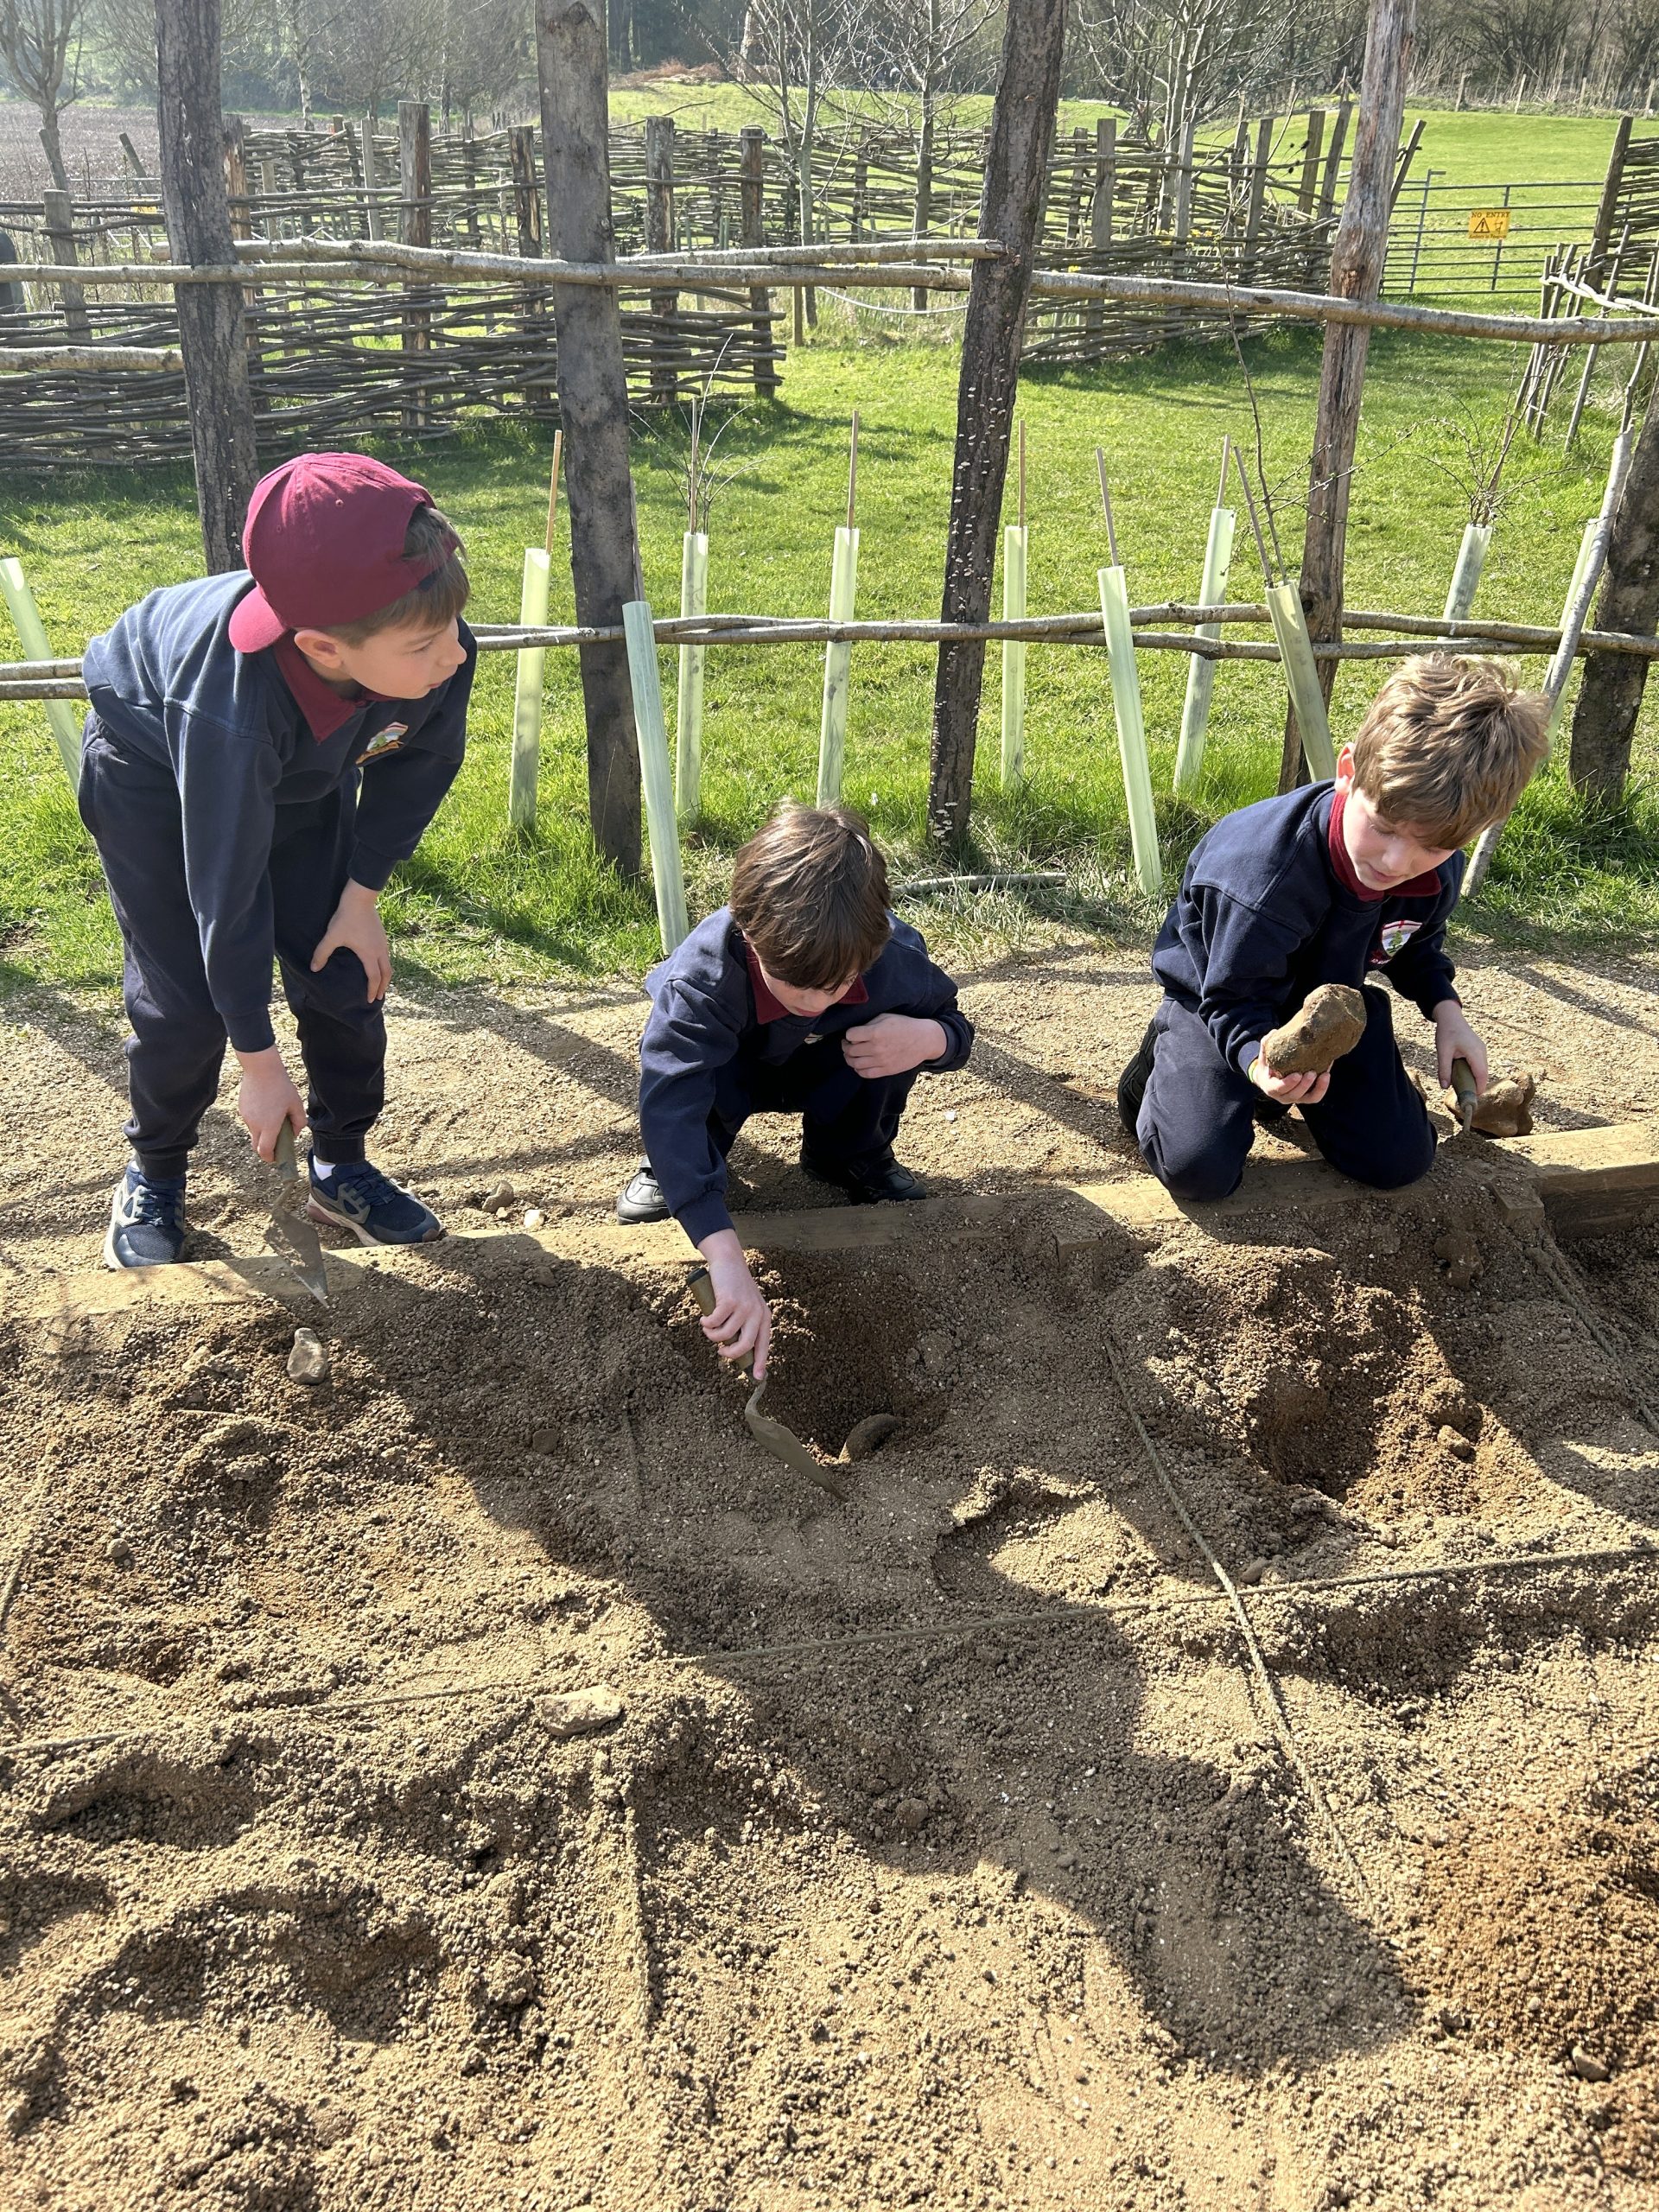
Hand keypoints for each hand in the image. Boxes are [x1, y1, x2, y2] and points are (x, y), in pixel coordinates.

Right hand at [236, 1046, 305, 1161]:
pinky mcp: (242, 1109)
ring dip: (262, 1133)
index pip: (265, 1151)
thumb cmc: (281, 1086)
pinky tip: (266, 1108)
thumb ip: (299, 1122)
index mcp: (269, 1126)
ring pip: (254, 1132)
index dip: (270, 1158)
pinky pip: (250, 1121)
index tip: (276, 1157)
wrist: (261, 1069)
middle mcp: (255, 1124)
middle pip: (257, 1146)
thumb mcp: (296, 1104)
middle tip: (277, 1143)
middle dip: (266, 1149)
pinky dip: (258, 1121)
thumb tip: (295, 1133)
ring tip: (274, 1119)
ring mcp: (246, 1117)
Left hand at [311, 880, 390, 1000]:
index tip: (369, 999)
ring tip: (381, 983)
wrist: (360, 899)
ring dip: (385, 976)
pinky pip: (386, 956)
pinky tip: (378, 964)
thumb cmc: (346, 918)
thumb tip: (314, 968)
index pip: (374, 978)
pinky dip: (384, 965)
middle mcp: (380, 951)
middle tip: (378, 996)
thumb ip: (322, 953)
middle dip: (383, 987)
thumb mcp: (332, 936)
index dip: (371, 990)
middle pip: (387, 974)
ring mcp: (383, 943)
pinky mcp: (382, 936)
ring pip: (388, 964)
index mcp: (369, 954)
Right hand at [697, 1230, 772, 1377]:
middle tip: (720, 1351)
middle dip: (730, 1353)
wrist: (729, 1262)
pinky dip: (707, 1324)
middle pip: (745, 1345)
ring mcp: (744, 1307)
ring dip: (712, 1335)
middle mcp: (757, 1313)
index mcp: (763, 1316)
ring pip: (725, 1335)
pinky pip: (715, 1322)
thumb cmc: (735, 1287)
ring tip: (707, 1328)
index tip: (757, 1377)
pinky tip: (704, 1319)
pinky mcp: (729, 1301)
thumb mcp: (746, 1305)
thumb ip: (743, 1323)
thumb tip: (733, 1347)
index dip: (761, 1362)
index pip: (763, 1344)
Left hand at [841, 1013, 947, 1079]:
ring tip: (852, 1054)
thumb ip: (869, 1023)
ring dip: (849, 1058)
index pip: (850, 1035)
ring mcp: (881, 1061)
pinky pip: (865, 1074)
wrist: (924, 1040)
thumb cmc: (905, 1025)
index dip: (849, 1033)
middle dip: (846, 1046)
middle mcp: (876, 1048)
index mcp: (875, 1032)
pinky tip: (860, 1063)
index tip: (852, 1034)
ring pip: (854, 1064)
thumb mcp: (886, 1017)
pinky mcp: (886, 1070)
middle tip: (848, 1044)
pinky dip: (858, 1069)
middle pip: (850, 1050)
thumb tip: (854, 1031)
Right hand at [1247, 1049, 1331, 1107]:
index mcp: (1270, 1087)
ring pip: (1309, 1098)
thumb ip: (1266, 1044)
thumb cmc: (1268, 1065)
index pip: (1279, 1089)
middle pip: (1294, 1094)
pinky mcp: (1305, 1097)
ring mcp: (1296, 1098)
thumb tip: (1274, 1033)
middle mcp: (1283, 1096)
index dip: (1288, 1083)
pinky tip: (1327, 1074)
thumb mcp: (1264, 1056)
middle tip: (1312, 1072)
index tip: (1297, 1074)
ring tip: (1325, 1075)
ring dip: (1318, 1088)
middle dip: (1304, 1085)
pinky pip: (1315, 1096)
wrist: (1271, 1078)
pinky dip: (1322, 1088)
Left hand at [1432, 1000, 1488, 1091]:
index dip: (1478, 1089)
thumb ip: (1444, 1069)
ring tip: (1462, 1087)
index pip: (1481, 1075)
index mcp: (1475, 1052)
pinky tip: (1462, 1076)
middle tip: (1464, 1095)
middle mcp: (1482, 1052)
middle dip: (1476, 1086)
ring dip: (1474, 1079)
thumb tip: (1444, 1087)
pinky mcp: (1479, 1050)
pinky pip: (1479, 1065)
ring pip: (1482, 1070)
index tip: (1471, 1099)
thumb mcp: (1442, 1052)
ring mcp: (1482, 1050)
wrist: (1450, 1017)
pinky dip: (1473, 1072)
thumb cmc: (1446, 1032)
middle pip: (1483, 1075)